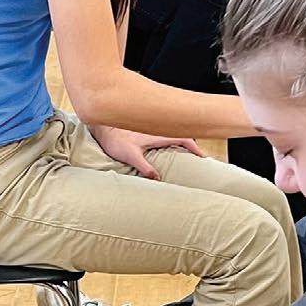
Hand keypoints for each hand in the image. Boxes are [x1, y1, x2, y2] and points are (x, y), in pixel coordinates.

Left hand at [89, 124, 206, 179]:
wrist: (102, 127)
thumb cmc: (114, 139)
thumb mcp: (130, 155)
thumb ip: (144, 166)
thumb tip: (157, 178)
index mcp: (157, 135)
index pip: (183, 138)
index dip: (195, 147)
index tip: (203, 156)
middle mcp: (157, 130)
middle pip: (182, 134)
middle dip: (193, 143)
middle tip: (200, 155)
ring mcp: (153, 128)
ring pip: (174, 132)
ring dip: (183, 140)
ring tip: (189, 153)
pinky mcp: (146, 129)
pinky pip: (165, 133)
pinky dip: (172, 139)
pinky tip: (170, 148)